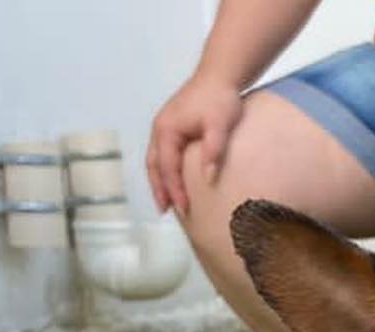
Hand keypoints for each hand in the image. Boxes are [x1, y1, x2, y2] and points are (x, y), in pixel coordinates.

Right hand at [146, 73, 244, 213]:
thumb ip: (213, 150)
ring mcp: (165, 127)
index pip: (168, 168)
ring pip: (156, 160)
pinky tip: (175, 181)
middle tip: (165, 211)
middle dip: (159, 189)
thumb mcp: (219, 125)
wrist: (220, 75)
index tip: (183, 210)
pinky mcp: (173, 127)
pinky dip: (165, 170)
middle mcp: (161, 129)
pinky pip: (164, 154)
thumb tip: (208, 178)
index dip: (174, 190)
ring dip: (160, 181)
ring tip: (167, 202)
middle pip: (154, 165)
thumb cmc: (220, 98)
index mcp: (167, 129)